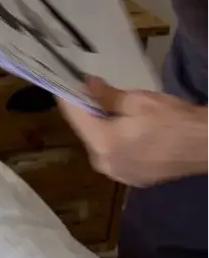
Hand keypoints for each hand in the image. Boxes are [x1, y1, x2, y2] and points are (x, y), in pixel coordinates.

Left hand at [58, 78, 208, 187]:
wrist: (207, 144)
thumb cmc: (172, 120)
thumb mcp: (136, 100)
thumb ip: (105, 95)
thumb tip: (87, 85)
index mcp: (102, 145)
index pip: (72, 114)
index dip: (66, 94)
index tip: (61, 79)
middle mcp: (105, 165)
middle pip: (85, 131)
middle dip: (86, 110)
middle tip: (90, 89)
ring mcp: (119, 175)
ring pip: (99, 143)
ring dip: (100, 125)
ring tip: (110, 106)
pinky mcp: (133, 178)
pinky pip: (114, 154)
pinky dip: (114, 139)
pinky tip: (124, 126)